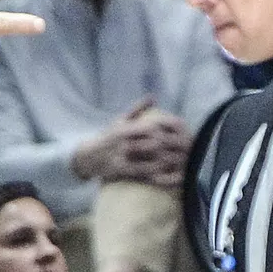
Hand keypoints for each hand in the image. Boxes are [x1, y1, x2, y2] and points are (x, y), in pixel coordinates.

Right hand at [73, 99, 190, 186]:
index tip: (177, 134)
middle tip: (183, 150)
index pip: (150, 128)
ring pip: (149, 161)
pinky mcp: (121, 171)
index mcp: (125, 129)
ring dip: (165, 163)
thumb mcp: (120, 120)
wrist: (89, 156)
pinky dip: (155, 174)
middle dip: (169, 148)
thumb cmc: (109, 137)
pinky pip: (142, 174)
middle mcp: (123, 143)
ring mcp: (122, 158)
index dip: (165, 131)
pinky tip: (165, 174)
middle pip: (152, 145)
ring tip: (178, 162)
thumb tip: (153, 97)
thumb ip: (138, 109)